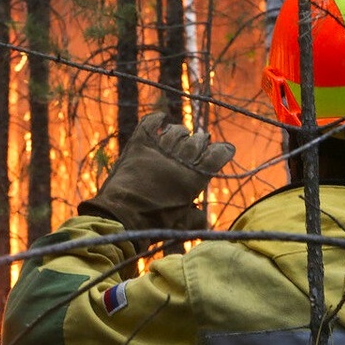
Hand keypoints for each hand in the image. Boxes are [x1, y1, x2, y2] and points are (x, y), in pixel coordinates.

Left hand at [79, 113, 234, 238]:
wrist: (120, 218)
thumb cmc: (153, 224)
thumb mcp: (182, 226)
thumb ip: (198, 218)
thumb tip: (204, 216)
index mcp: (194, 179)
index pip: (216, 155)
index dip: (223, 151)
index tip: (224, 150)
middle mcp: (179, 161)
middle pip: (197, 141)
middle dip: (201, 141)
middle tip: (200, 143)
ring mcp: (158, 151)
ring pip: (176, 131)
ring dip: (181, 132)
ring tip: (181, 135)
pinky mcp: (138, 146)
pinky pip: (150, 124)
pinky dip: (156, 119)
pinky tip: (161, 118)